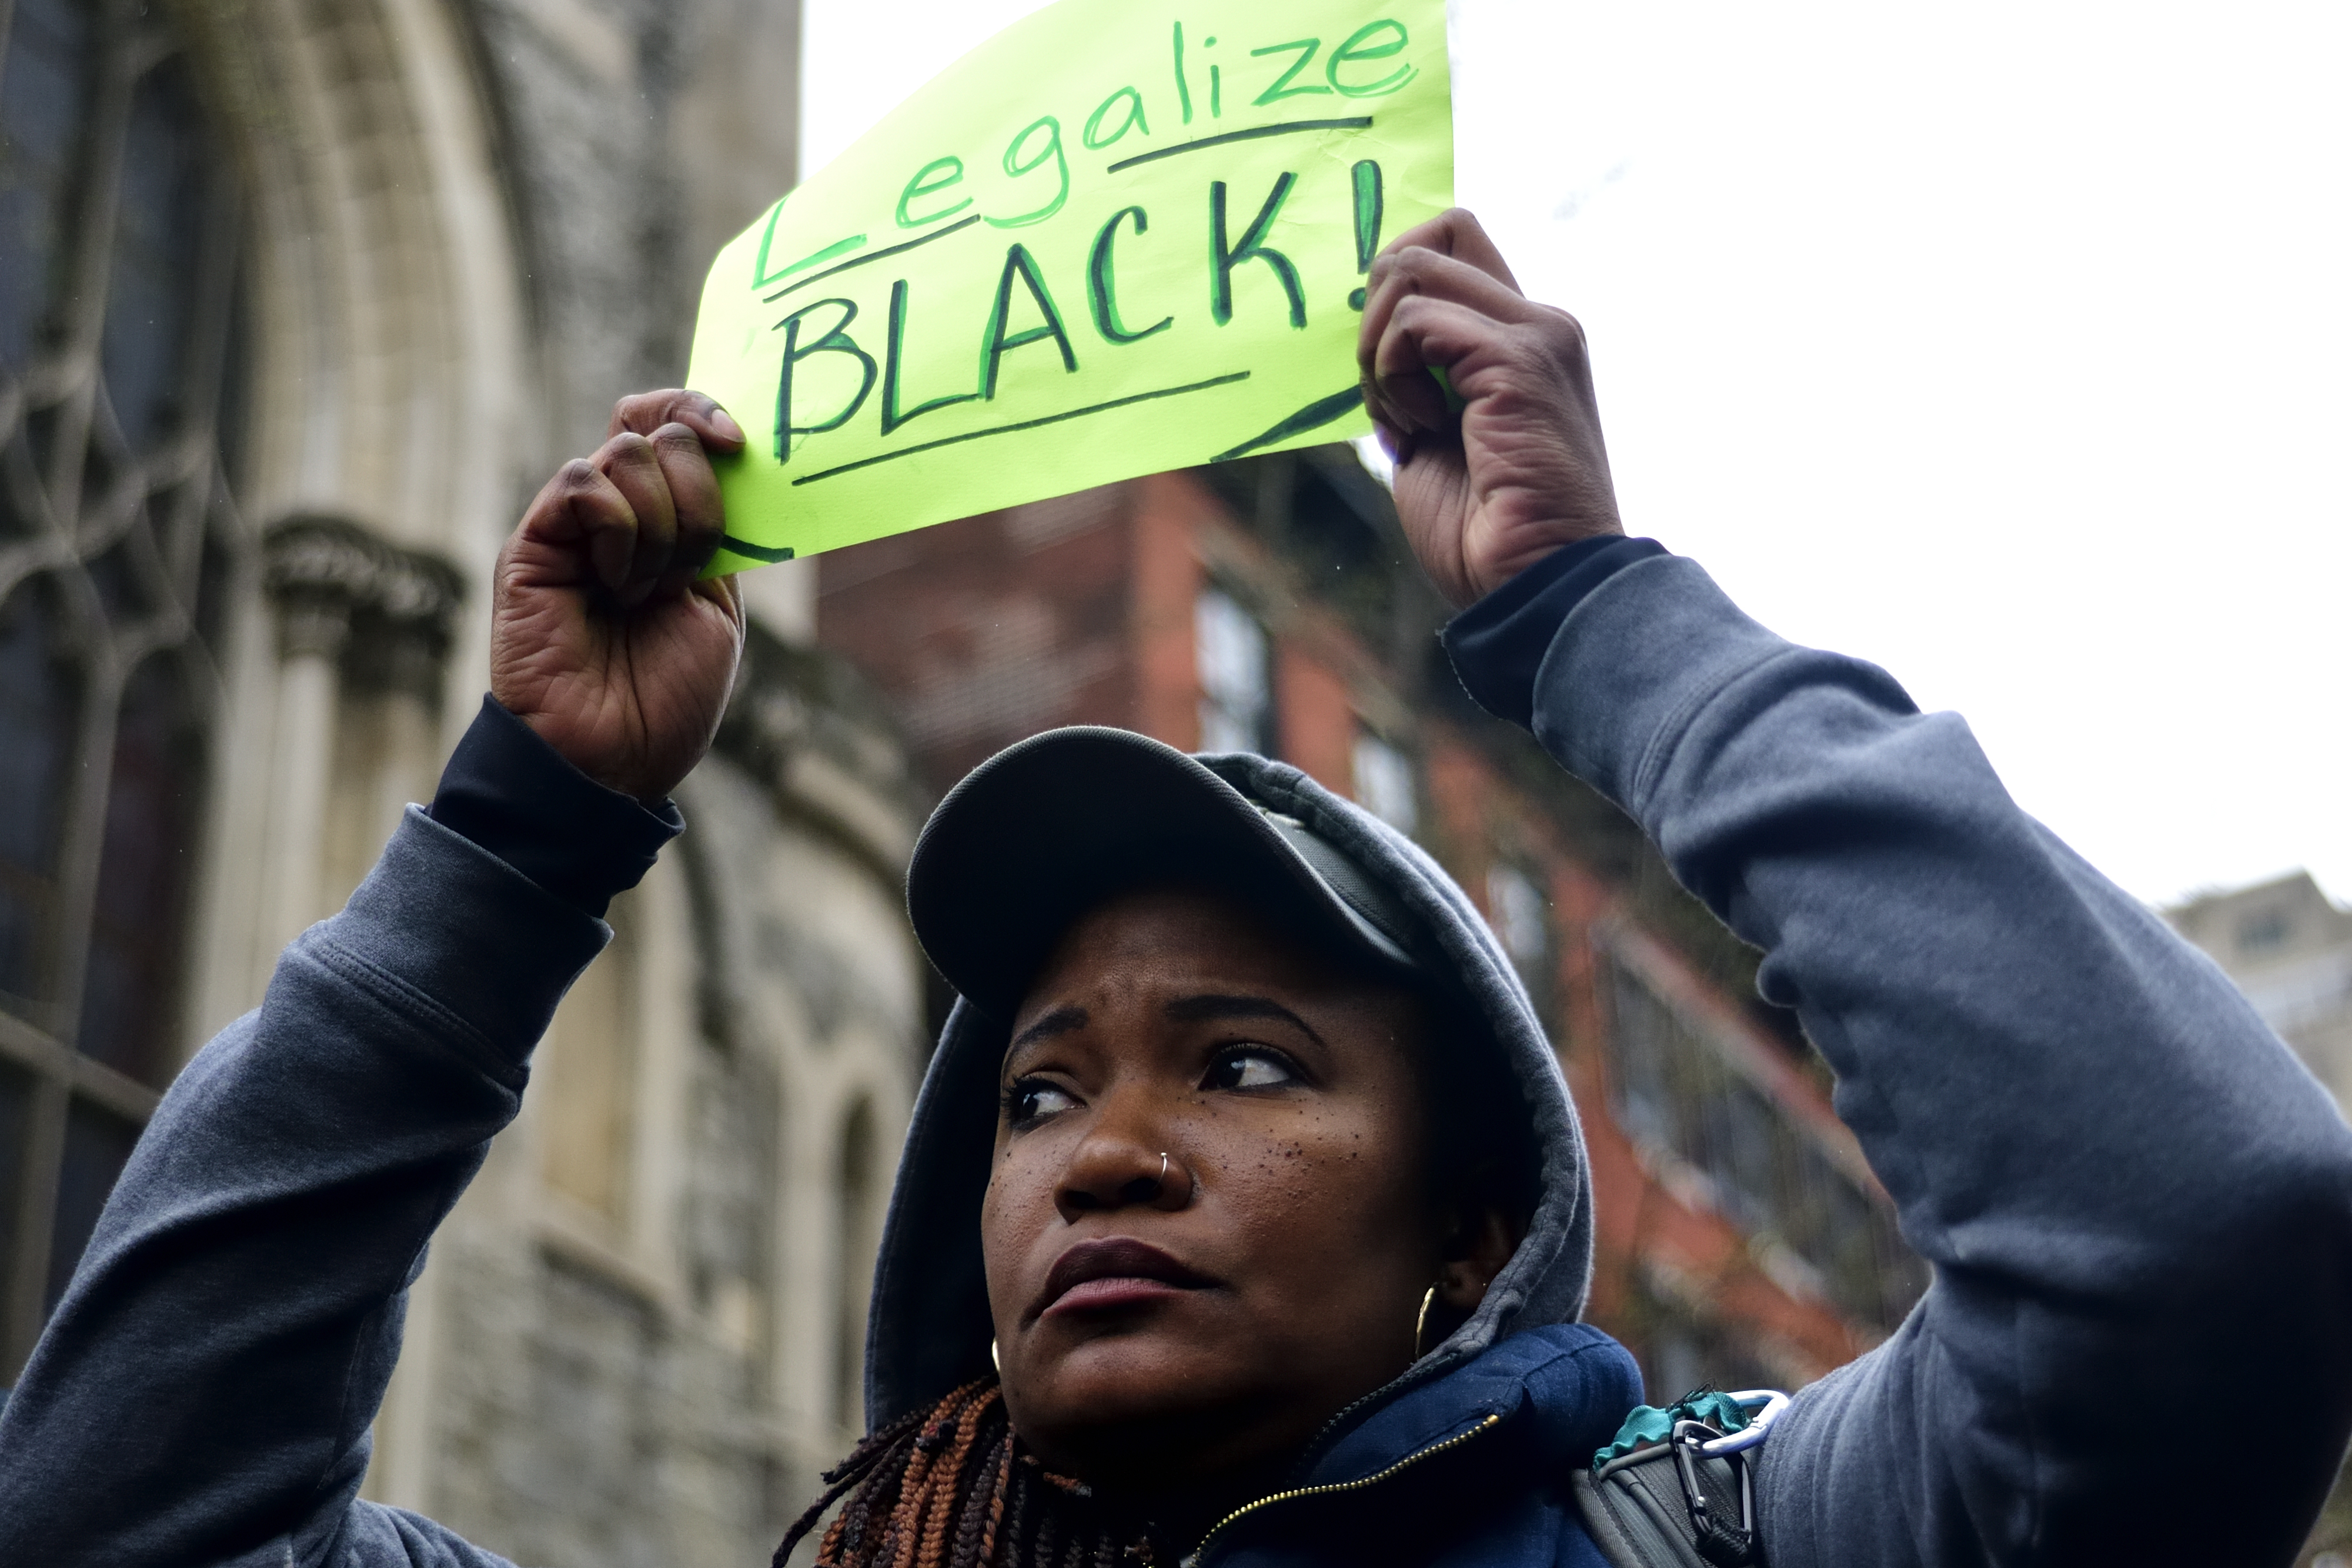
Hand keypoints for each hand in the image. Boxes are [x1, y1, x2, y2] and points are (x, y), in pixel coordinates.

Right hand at [490, 390, 747, 802]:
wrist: (614, 757)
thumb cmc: (668, 696)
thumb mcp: (718, 604)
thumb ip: (718, 530)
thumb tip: (725, 451)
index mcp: (663, 522)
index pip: (669, 425)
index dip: (700, 412)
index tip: (736, 444)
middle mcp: (614, 514)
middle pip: (656, 432)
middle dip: (698, 496)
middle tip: (690, 567)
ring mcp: (571, 526)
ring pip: (625, 453)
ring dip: (661, 524)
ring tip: (645, 591)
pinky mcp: (533, 543)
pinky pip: (584, 484)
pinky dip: (620, 529)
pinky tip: (615, 583)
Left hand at [1356, 210, 1623, 607]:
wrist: (1537, 585)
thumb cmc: (1486, 536)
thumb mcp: (1436, 440)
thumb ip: (1419, 384)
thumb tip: (1372, 350)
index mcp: (1525, 341)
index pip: (1456, 246)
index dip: (1397, 282)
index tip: (1385, 367)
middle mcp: (1539, 323)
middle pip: (1437, 230)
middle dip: (1378, 302)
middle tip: (1384, 385)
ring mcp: (1534, 334)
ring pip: (1414, 267)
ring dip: (1378, 346)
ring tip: (1402, 417)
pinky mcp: (1517, 359)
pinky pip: (1414, 321)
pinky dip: (1391, 373)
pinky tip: (1416, 429)